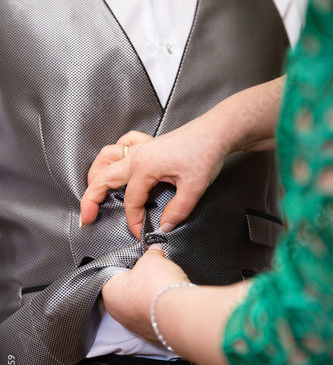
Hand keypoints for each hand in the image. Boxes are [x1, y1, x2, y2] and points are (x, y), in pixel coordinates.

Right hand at [80, 114, 229, 238]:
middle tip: (87, 216)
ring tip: (93, 191)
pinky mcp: (148, 143)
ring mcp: (141, 147)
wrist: (216, 132)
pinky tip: (116, 162)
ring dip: (96, 174)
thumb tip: (165, 226)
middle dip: (91, 199)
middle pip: (103, 178)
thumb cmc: (205, 153)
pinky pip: (122, 145)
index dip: (133, 221)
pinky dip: (114, 154)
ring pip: (106, 158)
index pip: (131, 202)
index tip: (140, 232)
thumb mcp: (194, 188)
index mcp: (144, 168)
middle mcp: (137, 156)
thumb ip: (177, 211)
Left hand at [102, 244, 189, 340]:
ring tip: (162, 286)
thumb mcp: (152, 259)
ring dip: (150, 296)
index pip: (113, 275)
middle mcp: (118, 312)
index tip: (138, 262)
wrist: (177, 311)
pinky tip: (167, 299)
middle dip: (140, 282)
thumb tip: (154, 251)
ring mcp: (134, 325)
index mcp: (110, 292)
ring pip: (140, 305)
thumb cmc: (156, 287)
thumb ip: (151, 254)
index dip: (127, 266)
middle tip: (152, 273)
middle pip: (127, 291)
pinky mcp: (150, 332)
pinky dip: (159, 308)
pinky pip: (152, 316)